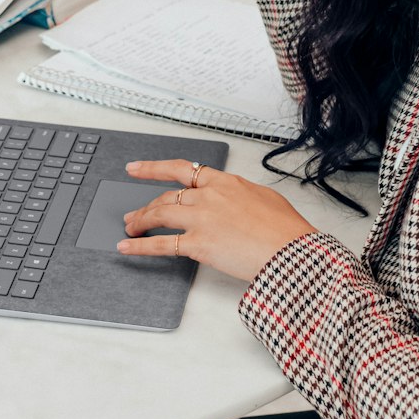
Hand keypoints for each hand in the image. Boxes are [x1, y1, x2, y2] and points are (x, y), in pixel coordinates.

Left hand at [117, 159, 317, 282]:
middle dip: (145, 206)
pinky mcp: (198, 243)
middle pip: (166, 197)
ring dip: (140, 222)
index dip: (153, 169)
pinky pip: (161, 244)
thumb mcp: (263, 197)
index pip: (181, 170)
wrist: (291, 250)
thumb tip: (232, 199)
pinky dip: (140, 246)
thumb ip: (240, 195)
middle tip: (134, 214)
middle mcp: (208, 196)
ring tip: (130, 229)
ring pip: (159, 214)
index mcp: (224, 182)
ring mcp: (201, 218)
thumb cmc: (285, 229)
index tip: (136, 168)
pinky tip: (127, 247)